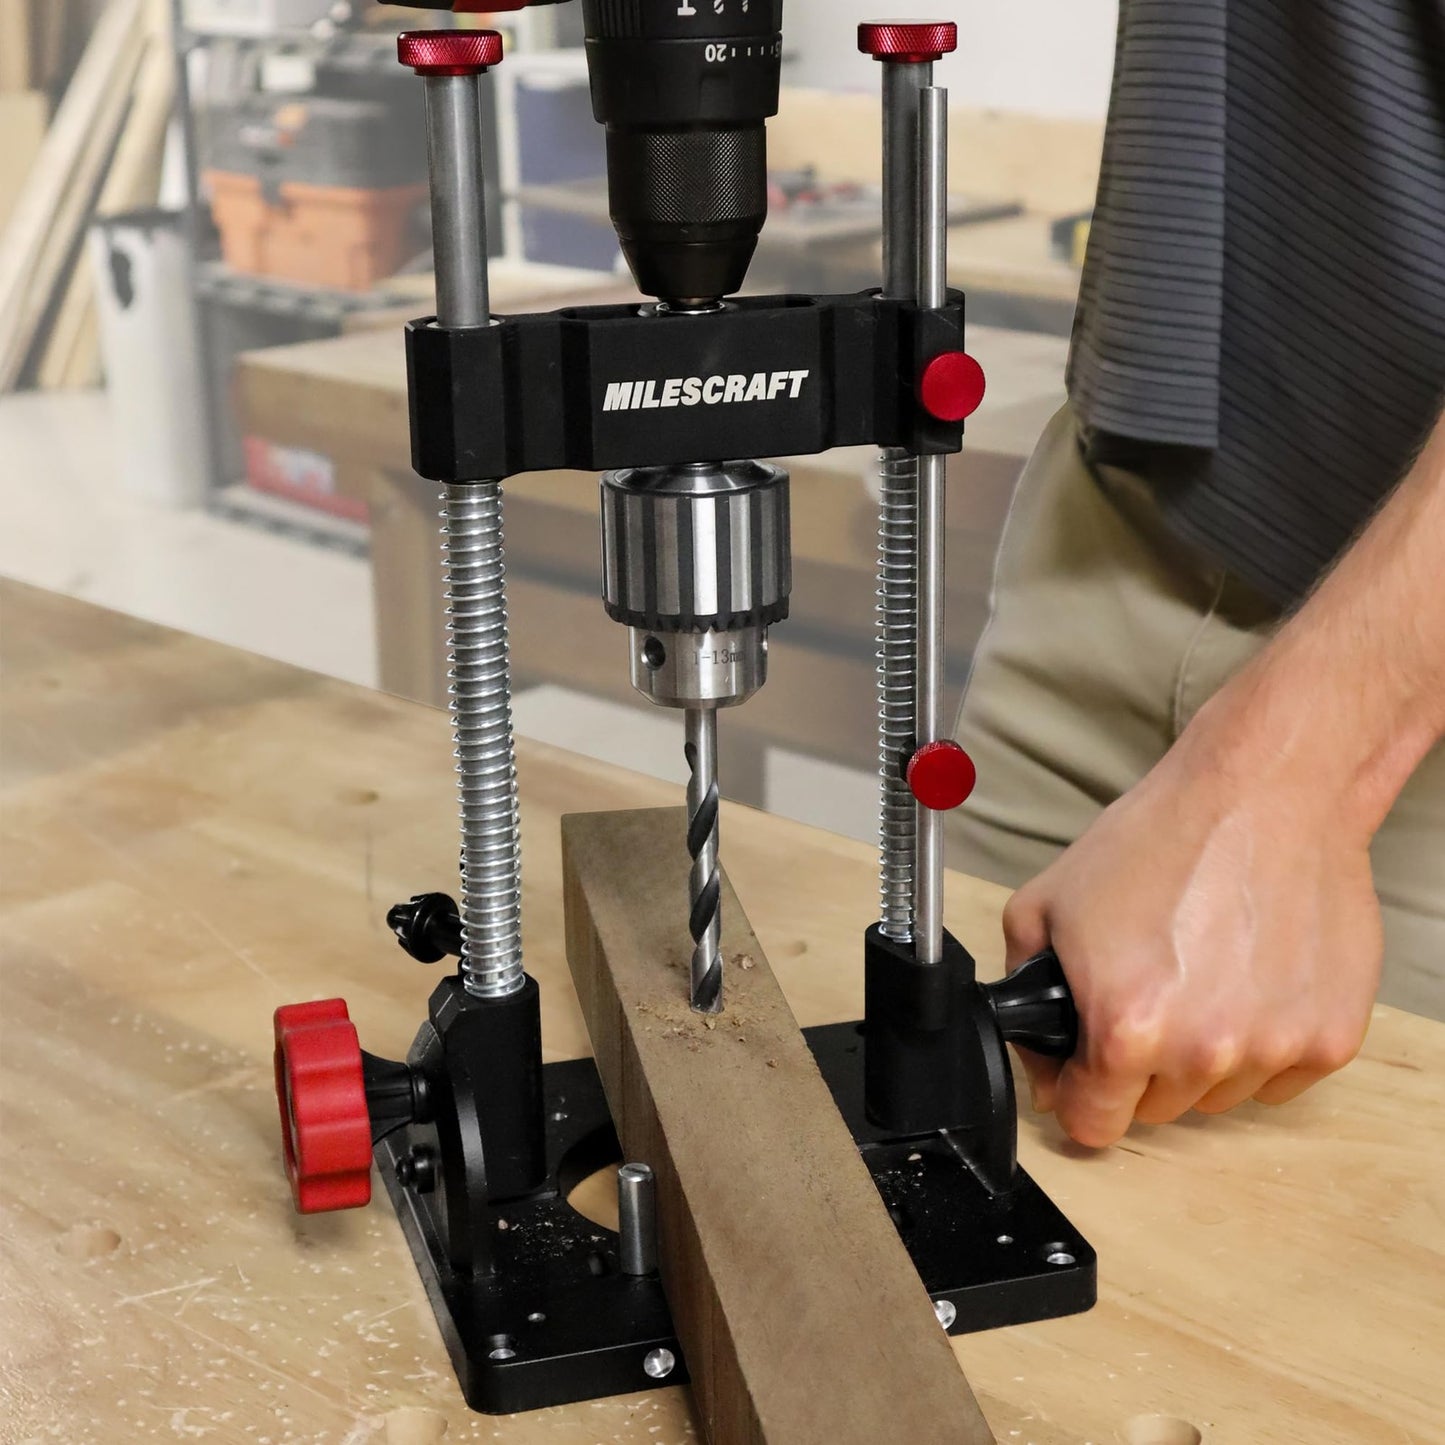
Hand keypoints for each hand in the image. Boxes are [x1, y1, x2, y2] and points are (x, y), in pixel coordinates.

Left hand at [1002, 692, 1382, 1147]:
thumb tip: (1037, 1052)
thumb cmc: (1161, 838)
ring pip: (1216, 1094)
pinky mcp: (1329, 1037)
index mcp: (1127, 1026)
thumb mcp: (1045, 904)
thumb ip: (1022, 987)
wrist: (1263, 795)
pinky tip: (1245, 979)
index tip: (1081, 1074)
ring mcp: (1274, 1047)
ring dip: (1199, 1055)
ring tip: (1197, 975)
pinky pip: (1277, 1077)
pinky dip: (1257, 1042)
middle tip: (1142, 995)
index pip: (1093, 1125)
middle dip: (1135, 1066)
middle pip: (1154, 1110)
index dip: (1076, 1096)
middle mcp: (1204, 1050)